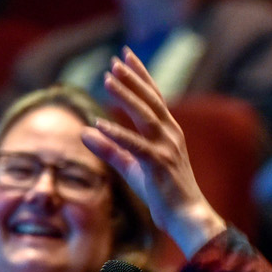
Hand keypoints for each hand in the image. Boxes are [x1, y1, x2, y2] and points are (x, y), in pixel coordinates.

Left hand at [81, 49, 226, 256]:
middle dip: (132, 78)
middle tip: (114, 60)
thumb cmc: (162, 192)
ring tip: (107, 79)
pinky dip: (118, 135)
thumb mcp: (132, 167)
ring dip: (126, 96)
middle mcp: (171, 135)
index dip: (140, 75)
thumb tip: (84, 131)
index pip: (154, 97)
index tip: (126, 55)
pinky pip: (136, 146)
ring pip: (145, 116)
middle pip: (150, 100)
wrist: (187, 216)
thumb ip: (109, 148)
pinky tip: (100, 124)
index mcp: (169, 132)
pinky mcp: (160, 166)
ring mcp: (168, 149)